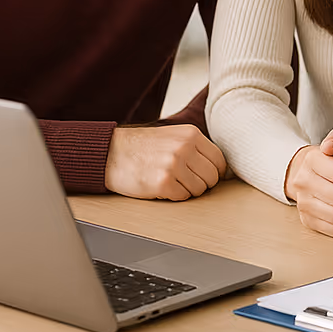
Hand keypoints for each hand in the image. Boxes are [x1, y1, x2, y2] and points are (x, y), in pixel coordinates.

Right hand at [105, 124, 226, 200]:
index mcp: (191, 134)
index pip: (219, 160)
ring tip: (172, 181)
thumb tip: (220, 167)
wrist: (111, 153)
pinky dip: (175, 196)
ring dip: (188, 190)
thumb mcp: (174, 136)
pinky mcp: (163, 183)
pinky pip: (183, 197)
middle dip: (202, 183)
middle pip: (212, 177)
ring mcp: (174, 165)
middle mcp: (185, 147)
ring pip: (200, 189)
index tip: (206, 176)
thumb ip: (196, 147)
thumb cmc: (143, 147)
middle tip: (186, 181)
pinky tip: (162, 186)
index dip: (215, 172)